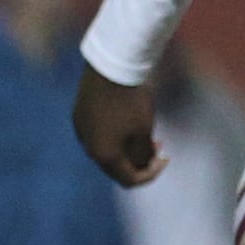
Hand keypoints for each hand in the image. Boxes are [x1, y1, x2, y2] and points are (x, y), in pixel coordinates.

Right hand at [74, 65, 163, 184]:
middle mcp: (88, 147)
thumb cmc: (131, 100)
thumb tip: (141, 164)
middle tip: (158, 146)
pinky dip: (114, 134)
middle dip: (138, 160)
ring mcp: (81, 130)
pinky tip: (126, 118)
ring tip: (145, 132)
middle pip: (115, 166)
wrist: (110, 66)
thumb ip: (143, 154)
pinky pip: (98, 133)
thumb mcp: (144, 130)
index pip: (129, 179)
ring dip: (126, 147)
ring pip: (106, 148)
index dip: (151, 173)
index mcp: (104, 156)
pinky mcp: (79, 114)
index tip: (165, 157)